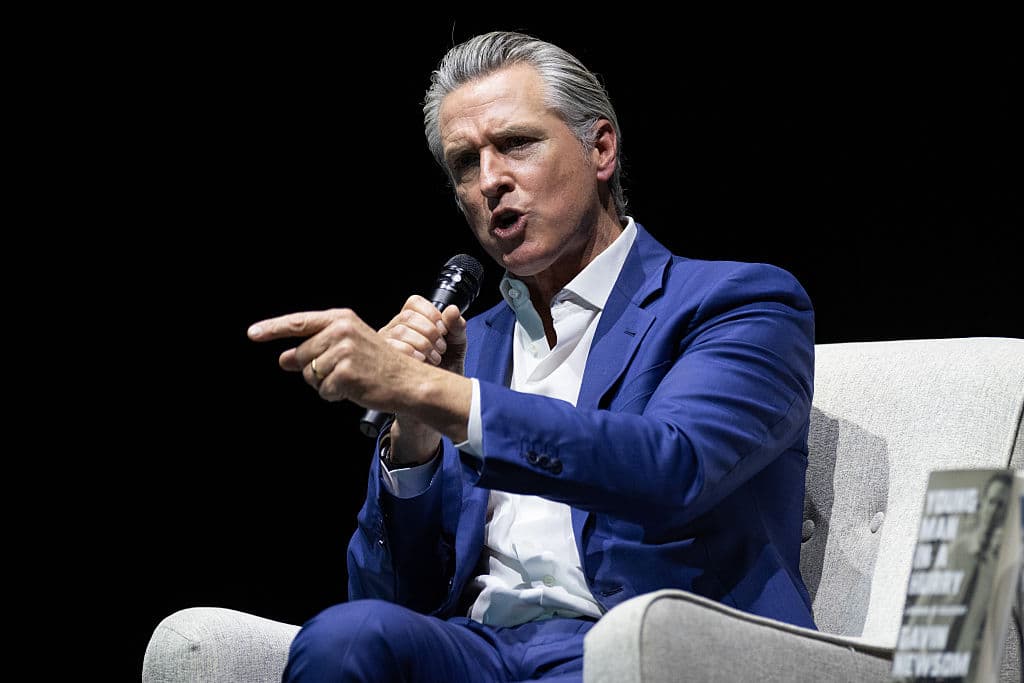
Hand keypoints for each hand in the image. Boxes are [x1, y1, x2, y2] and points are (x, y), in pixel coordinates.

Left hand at [246, 307, 415, 407]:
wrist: (408, 382)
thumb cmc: (379, 366)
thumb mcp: (348, 349)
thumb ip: (315, 349)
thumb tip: (284, 359)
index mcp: (341, 319)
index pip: (300, 322)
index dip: (273, 328)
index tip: (252, 334)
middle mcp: (341, 330)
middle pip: (302, 355)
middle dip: (313, 370)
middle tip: (341, 373)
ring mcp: (343, 351)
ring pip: (311, 375)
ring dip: (325, 384)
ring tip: (351, 380)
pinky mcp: (345, 373)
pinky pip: (323, 390)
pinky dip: (335, 395)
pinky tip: (354, 389)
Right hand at [377, 296, 467, 462]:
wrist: (431, 405)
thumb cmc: (439, 376)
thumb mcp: (455, 349)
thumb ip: (457, 329)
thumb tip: (453, 310)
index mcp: (409, 324)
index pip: (413, 303)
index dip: (432, 314)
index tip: (443, 331)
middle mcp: (393, 332)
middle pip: (407, 317)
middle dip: (430, 332)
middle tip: (440, 350)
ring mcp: (383, 347)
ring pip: (400, 332)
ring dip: (423, 344)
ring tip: (433, 359)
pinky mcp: (380, 364)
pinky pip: (393, 349)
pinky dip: (413, 355)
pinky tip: (422, 364)